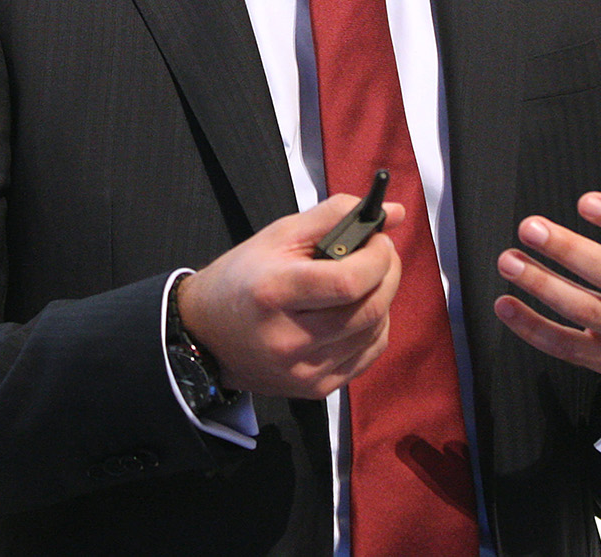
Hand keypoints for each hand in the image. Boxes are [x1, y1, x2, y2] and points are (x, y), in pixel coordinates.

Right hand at [179, 193, 406, 398]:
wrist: (206, 335)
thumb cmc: (243, 277)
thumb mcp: (278, 235)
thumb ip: (335, 216)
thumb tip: (393, 212)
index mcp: (274, 292)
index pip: (347, 282)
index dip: (376, 258)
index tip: (378, 239)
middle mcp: (288, 340)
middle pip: (369, 309)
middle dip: (388, 273)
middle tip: (381, 254)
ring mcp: (303, 370)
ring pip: (375, 331)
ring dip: (383, 298)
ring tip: (364, 280)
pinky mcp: (315, 388)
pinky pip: (369, 355)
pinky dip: (375, 327)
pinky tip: (356, 310)